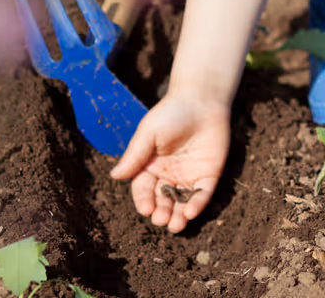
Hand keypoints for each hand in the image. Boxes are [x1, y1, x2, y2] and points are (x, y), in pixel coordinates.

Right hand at [109, 92, 229, 232]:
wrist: (202, 99)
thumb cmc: (171, 113)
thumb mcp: (149, 132)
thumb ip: (135, 155)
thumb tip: (115, 175)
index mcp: (151, 166)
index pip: (144, 189)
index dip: (144, 200)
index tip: (146, 209)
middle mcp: (169, 174)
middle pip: (163, 199)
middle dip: (161, 212)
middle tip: (161, 219)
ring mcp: (189, 175)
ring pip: (182, 202)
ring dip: (179, 216)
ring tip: (176, 225)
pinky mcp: (209, 174)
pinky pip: (202, 193)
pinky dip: (197, 204)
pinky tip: (191, 213)